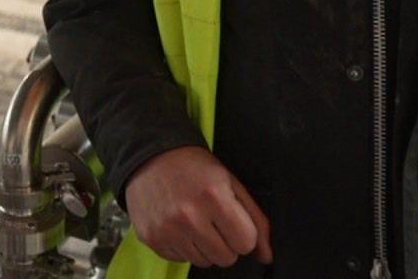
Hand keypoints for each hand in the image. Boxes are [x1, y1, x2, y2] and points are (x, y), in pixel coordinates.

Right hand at [123, 146, 272, 267]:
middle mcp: (189, 216)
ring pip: (203, 262)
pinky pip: (181, 259)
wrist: (150, 156)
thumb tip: (267, 256)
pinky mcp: (152, 238)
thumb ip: (256, 219)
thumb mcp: (231, 183)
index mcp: (214, 196)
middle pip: (226, 258)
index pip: (246, 243)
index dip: (243, 233)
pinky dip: (183, 246)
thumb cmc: (194, 167)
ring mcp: (168, 229)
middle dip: (225, 243)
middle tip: (213, 221)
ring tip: (194, 221)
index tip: (232, 220)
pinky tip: (178, 225)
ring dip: (204, 246)